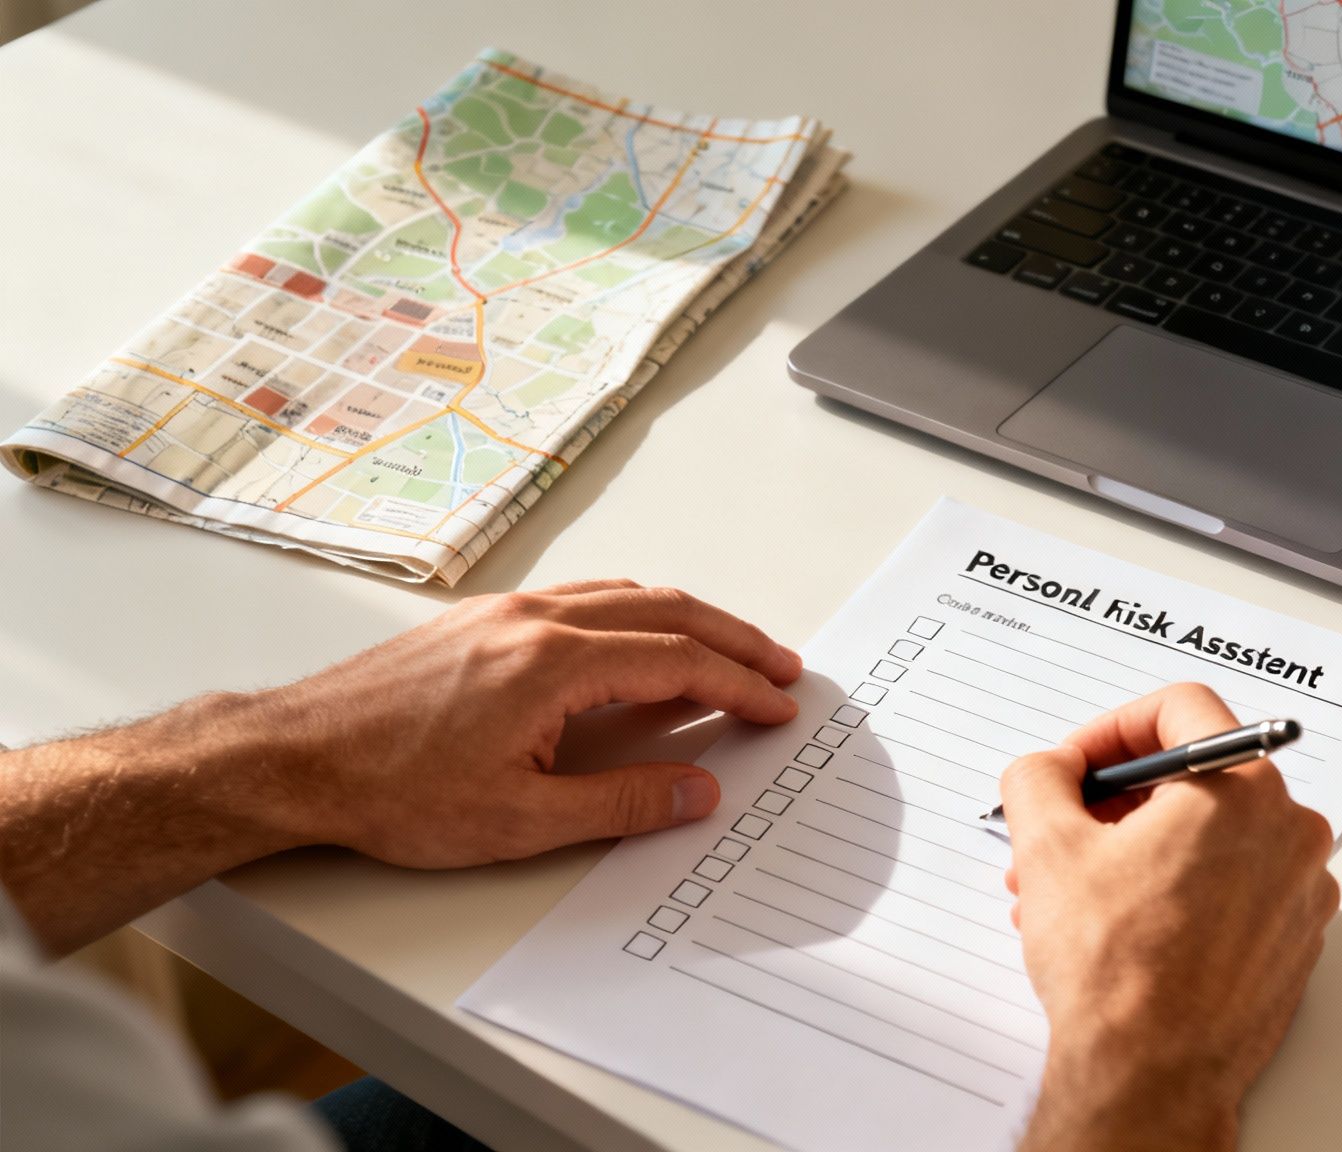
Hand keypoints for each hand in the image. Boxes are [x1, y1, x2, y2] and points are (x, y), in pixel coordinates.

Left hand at [0, 579, 802, 953]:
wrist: (294, 758)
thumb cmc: (390, 790)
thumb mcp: (521, 820)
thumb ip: (623, 804)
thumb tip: (699, 791)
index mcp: (555, 663)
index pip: (678, 662)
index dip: (739, 685)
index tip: (779, 706)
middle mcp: (536, 620)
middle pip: (665, 613)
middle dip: (733, 639)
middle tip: (781, 668)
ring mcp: (506, 612)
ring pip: (625, 595)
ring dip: (688, 620)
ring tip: (727, 650)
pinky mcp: (481, 620)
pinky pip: (583, 597)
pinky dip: (636, 611)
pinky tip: (639, 637)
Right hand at [1001, 685, 1339, 1151]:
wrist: (1152, 1076)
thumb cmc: (1116, 969)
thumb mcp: (1046, 847)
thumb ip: (1040, 777)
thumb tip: (1049, 768)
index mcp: (1244, 789)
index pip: (1181, 710)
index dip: (1111, 729)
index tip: (1076, 765)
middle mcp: (1290, 832)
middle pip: (1195, 778)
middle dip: (1115, 804)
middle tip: (1064, 831)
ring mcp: (1300, 891)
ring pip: (1210, 839)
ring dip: (1137, 851)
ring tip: (1074, 892)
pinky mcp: (1293, 942)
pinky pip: (1233, 888)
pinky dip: (1178, 892)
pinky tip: (1122, 927)